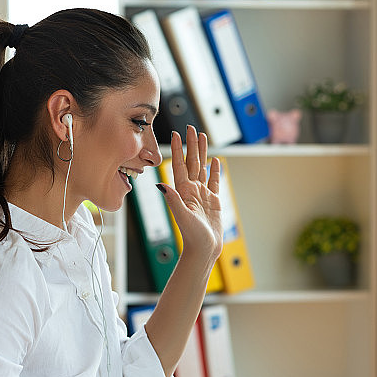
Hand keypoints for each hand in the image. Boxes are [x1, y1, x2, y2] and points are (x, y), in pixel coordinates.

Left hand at [157, 126, 222, 262]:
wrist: (204, 249)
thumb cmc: (192, 236)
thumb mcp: (182, 216)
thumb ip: (173, 200)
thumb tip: (162, 185)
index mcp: (183, 191)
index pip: (179, 165)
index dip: (177, 149)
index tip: (175, 134)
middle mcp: (191, 190)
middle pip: (192, 162)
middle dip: (191, 145)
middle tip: (191, 128)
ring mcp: (202, 194)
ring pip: (202, 168)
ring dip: (202, 152)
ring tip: (203, 138)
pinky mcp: (213, 201)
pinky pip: (214, 182)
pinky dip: (215, 171)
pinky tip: (215, 161)